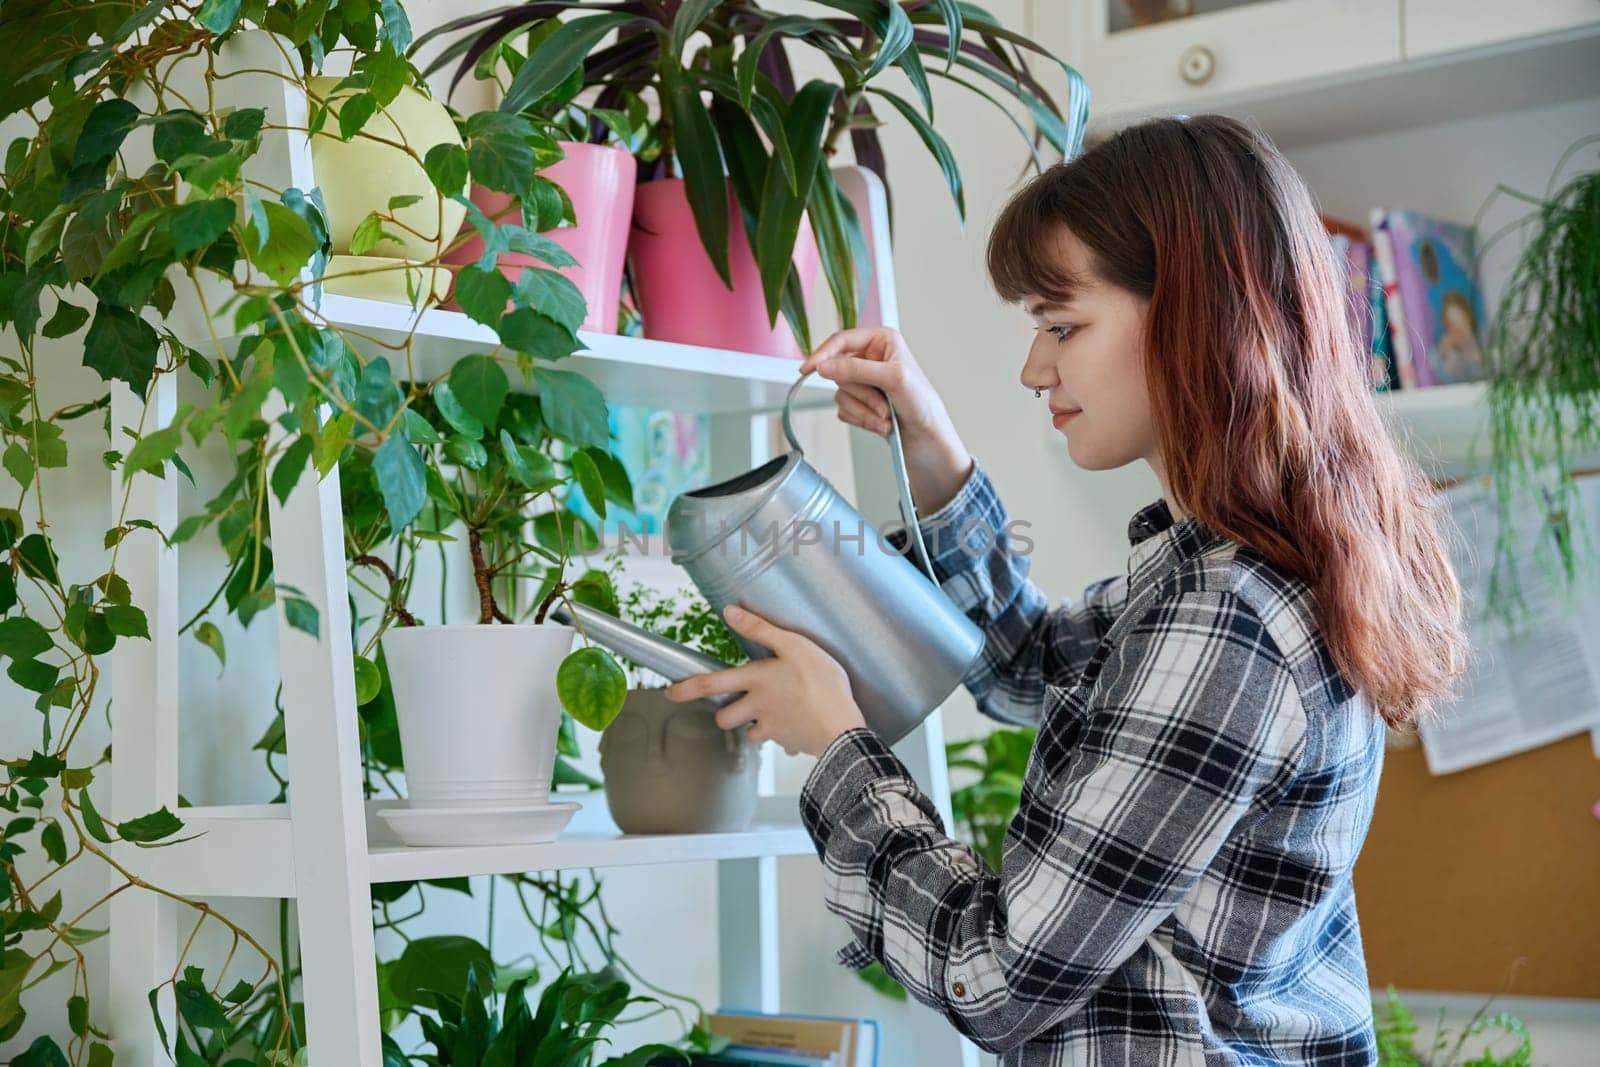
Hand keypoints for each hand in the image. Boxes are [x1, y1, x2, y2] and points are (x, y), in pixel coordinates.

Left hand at [661, 605, 867, 757]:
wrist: (841, 726)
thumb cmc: (822, 682)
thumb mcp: (794, 645)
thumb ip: (760, 628)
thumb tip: (729, 611)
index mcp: (756, 680)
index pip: (710, 684)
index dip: (686, 689)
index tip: (669, 693)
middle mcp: (757, 707)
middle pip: (723, 718)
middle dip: (725, 714)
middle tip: (738, 705)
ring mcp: (772, 728)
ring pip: (749, 734)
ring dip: (753, 727)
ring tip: (771, 714)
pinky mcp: (789, 743)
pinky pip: (780, 742)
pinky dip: (784, 736)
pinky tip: (798, 725)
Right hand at [799, 327, 972, 511]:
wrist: (929, 442)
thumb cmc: (923, 405)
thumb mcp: (892, 378)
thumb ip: (855, 369)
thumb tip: (823, 366)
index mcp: (882, 341)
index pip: (841, 340)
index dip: (823, 354)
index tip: (808, 369)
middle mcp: (872, 359)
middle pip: (840, 371)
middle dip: (861, 393)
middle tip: (884, 405)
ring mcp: (865, 383)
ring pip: (841, 394)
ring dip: (864, 410)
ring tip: (887, 417)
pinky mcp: (861, 404)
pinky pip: (844, 410)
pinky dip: (862, 419)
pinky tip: (881, 424)